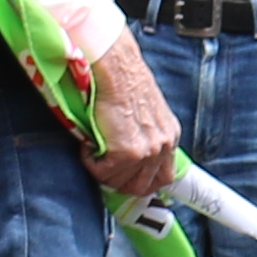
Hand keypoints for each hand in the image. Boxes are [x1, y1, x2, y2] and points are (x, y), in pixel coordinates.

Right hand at [82, 29, 180, 200]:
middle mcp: (164, 146)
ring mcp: (147, 151)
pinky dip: (90, 162)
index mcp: (170, 137)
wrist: (116, 69)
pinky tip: (86, 146)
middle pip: (143, 187)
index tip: (124, 179)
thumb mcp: (146, 113)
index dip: (141, 182)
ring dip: (102, 172)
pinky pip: (102, 172)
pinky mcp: (127, 152)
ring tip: (93, 151)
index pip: (163, 178)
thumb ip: (144, 135)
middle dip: (118, 182)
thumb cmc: (124, 83)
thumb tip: (129, 158)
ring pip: (120, 182)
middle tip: (102, 169)